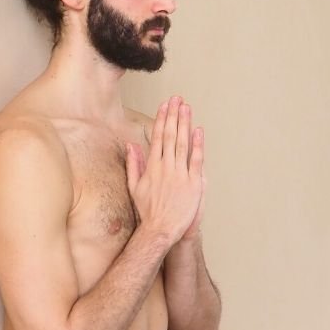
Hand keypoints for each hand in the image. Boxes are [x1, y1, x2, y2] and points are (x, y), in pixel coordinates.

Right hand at [125, 96, 204, 244]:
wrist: (161, 229)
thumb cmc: (147, 211)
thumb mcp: (135, 187)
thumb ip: (134, 164)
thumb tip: (131, 146)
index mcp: (152, 166)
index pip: (158, 137)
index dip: (162, 119)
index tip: (165, 105)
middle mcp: (166, 167)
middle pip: (171, 135)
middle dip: (174, 115)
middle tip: (178, 99)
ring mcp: (180, 174)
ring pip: (183, 143)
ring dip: (185, 124)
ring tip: (187, 108)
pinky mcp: (193, 183)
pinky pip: (196, 160)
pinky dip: (197, 144)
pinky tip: (198, 130)